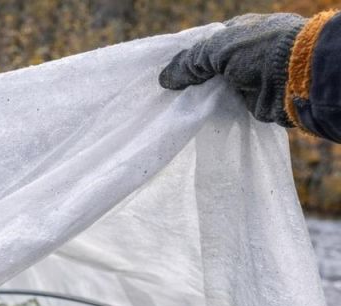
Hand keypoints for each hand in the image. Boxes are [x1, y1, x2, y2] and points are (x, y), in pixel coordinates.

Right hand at [159, 13, 305, 126]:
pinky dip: (213, 112)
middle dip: (190, 82)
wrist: (295, 77)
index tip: (165, 74)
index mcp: (237, 33)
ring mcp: (248, 77)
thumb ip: (189, 62)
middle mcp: (243, 54)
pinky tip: (196, 118)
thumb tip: (164, 79)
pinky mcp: (252, 101)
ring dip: (200, 99)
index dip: (184, 59)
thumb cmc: (258, 51)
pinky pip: (225, 106)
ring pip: (215, 89)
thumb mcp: (217, 49)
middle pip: (207, 69)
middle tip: (166, 96)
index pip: (203, 46)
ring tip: (176, 109)